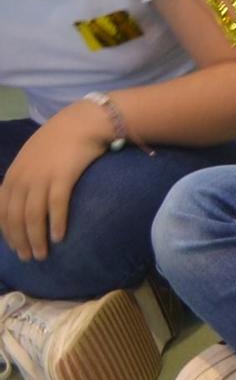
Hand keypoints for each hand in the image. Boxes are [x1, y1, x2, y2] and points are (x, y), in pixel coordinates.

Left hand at [0, 103, 111, 260]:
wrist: (82, 121)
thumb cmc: (60, 140)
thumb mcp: (32, 157)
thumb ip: (24, 177)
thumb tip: (24, 201)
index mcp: (13, 175)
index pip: (2, 211)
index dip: (7, 232)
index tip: (15, 247)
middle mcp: (23, 179)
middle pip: (15, 217)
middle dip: (19, 240)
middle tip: (29, 258)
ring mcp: (42, 178)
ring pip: (33, 216)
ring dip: (36, 239)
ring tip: (42, 254)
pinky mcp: (63, 177)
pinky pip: (56, 205)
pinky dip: (56, 223)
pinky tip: (59, 237)